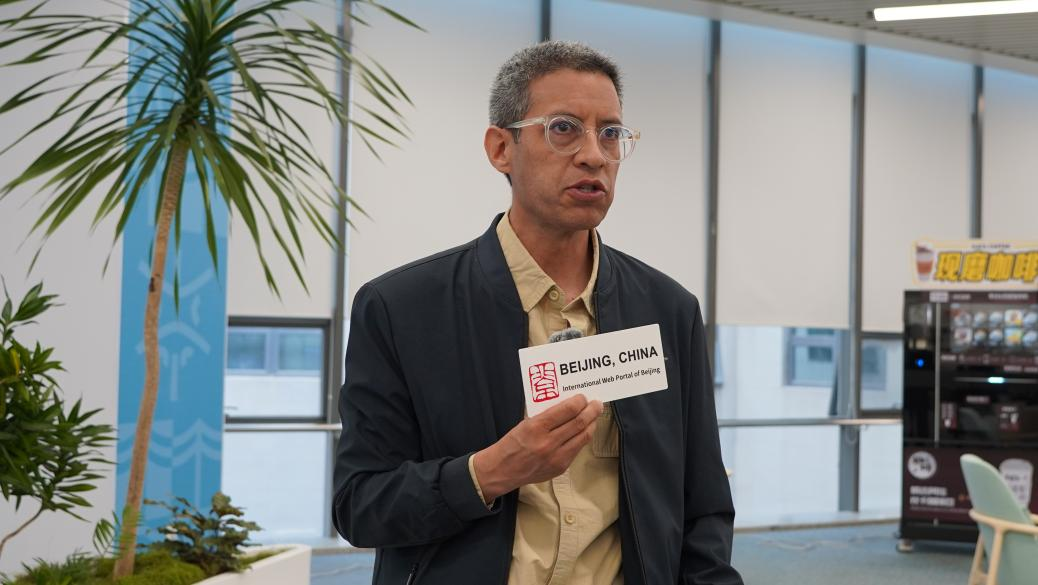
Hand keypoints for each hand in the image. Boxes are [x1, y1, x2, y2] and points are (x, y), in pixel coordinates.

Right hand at [471, 395, 602, 502]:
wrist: (502, 470)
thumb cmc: (512, 443)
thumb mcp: (525, 423)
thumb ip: (547, 415)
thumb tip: (569, 406)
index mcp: (536, 427)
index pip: (567, 410)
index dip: (580, 401)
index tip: (583, 397)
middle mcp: (548, 442)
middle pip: (580, 423)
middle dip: (592, 411)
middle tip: (597, 404)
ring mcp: (556, 457)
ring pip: (583, 437)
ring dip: (592, 424)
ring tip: (594, 417)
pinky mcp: (560, 467)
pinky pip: (577, 449)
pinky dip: (583, 437)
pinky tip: (584, 431)